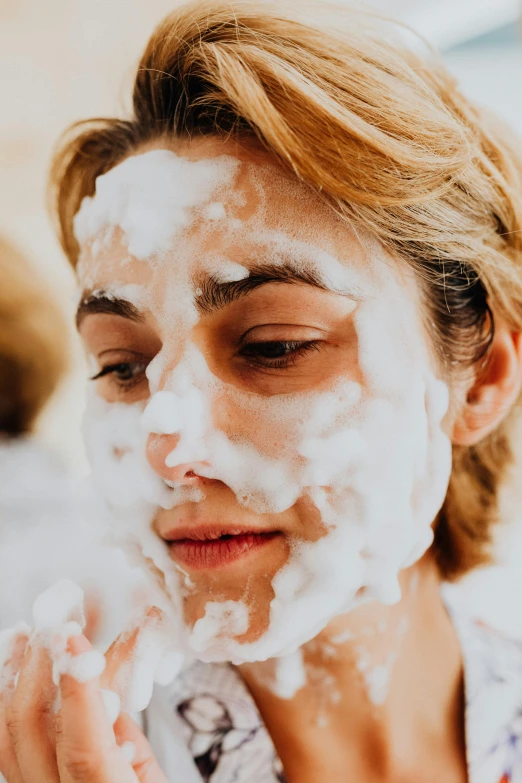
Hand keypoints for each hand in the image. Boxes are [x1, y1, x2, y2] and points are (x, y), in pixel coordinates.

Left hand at [0, 618, 168, 782]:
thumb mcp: (153, 779)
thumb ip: (126, 728)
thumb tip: (108, 665)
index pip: (82, 745)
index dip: (76, 688)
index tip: (73, 636)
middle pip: (29, 733)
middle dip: (36, 669)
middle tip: (51, 626)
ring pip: (4, 737)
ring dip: (11, 680)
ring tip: (22, 639)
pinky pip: (4, 747)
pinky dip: (6, 704)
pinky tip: (13, 676)